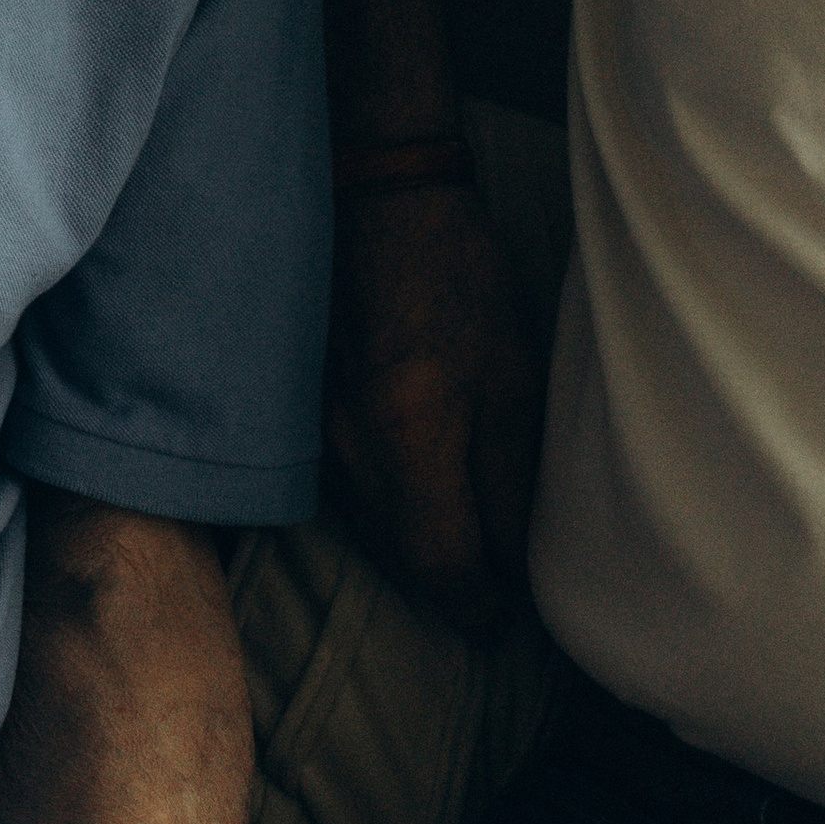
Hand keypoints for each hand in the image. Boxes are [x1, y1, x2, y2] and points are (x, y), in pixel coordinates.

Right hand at [325, 179, 545, 638]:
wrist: (378, 199)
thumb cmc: (457, 277)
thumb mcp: (511, 377)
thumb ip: (511, 478)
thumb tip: (518, 562)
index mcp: (406, 439)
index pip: (438, 564)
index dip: (475, 607)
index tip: (505, 624)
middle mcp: (347, 447)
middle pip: (397, 557)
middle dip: (448, 588)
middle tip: (497, 603)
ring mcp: (317, 431)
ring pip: (370, 528)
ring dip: (417, 552)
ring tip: (469, 559)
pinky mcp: (306, 412)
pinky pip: (349, 491)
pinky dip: (389, 514)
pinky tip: (422, 504)